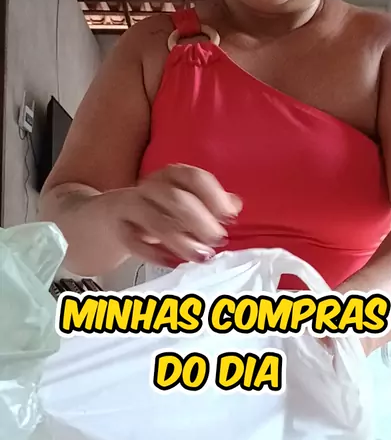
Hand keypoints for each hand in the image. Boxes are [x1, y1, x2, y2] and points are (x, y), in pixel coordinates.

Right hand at [105, 164, 241, 265]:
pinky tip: (171, 262)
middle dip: (199, 220)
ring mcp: (131, 206)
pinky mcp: (117, 228)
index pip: (193, 177)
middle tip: (217, 240)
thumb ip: (208, 204)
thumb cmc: (153, 211)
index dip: (213, 195)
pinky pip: (133, 240)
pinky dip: (153, 253)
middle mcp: (150, 188)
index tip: (228, 216)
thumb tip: (235, 205)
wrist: (106, 218)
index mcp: (170, 177)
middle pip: (175, 198)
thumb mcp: (181, 204)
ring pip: (154, 219)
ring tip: (201, 256)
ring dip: (180, 240)